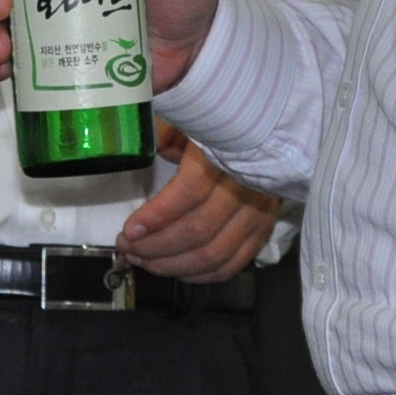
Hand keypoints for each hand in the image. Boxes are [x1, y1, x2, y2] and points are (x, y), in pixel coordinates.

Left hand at [117, 122, 278, 280]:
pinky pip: (232, 264)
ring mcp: (257, 212)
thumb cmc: (221, 126)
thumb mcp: (190, 119)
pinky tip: (176, 270)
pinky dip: (201, 275)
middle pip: (198, 230)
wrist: (268, 133)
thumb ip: (165, 132)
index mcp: (225, 153)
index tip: (129, 230)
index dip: (157, 216)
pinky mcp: (263, 230)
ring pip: (213, 254)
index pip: (190, 191)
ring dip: (172, 265)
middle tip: (127, 248)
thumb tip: (139, 143)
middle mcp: (244, 186)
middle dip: (155, 246)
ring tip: (143, 260)